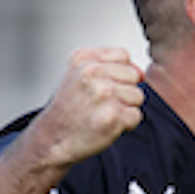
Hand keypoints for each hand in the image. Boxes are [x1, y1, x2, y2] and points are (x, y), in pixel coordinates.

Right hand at [28, 47, 145, 166]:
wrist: (54, 137)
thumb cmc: (68, 109)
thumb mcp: (78, 74)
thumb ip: (109, 65)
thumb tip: (141, 73)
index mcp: (84, 59)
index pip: (123, 56)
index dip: (119, 73)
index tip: (102, 85)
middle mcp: (92, 73)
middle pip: (133, 76)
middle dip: (123, 91)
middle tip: (101, 103)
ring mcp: (103, 94)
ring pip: (137, 96)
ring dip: (125, 108)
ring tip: (104, 113)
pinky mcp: (112, 116)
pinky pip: (136, 115)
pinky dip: (126, 124)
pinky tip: (108, 124)